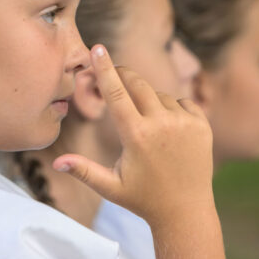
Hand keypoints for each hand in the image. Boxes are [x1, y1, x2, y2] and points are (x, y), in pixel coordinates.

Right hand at [53, 45, 214, 227]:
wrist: (186, 211)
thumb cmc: (143, 200)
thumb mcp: (110, 187)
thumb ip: (83, 170)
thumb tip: (56, 163)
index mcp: (137, 136)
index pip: (116, 92)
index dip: (105, 68)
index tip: (98, 47)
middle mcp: (162, 124)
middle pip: (137, 84)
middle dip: (124, 76)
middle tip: (115, 75)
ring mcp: (185, 123)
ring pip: (160, 95)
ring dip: (149, 102)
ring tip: (147, 130)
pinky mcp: (202, 125)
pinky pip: (182, 102)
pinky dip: (171, 109)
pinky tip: (168, 130)